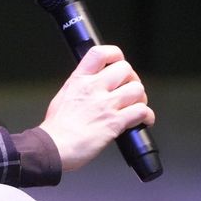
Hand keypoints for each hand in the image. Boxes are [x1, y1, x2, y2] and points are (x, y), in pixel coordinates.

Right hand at [38, 45, 154, 172]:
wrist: (54, 148)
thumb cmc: (56, 127)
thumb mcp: (65, 95)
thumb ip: (81, 86)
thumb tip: (94, 85)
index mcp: (79, 79)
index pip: (100, 53)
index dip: (115, 54)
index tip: (118, 62)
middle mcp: (94, 88)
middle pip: (125, 69)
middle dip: (132, 79)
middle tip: (129, 90)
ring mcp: (105, 105)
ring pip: (137, 89)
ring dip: (141, 99)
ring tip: (135, 106)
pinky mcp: (115, 123)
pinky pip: (141, 112)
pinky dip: (146, 116)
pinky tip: (142, 121)